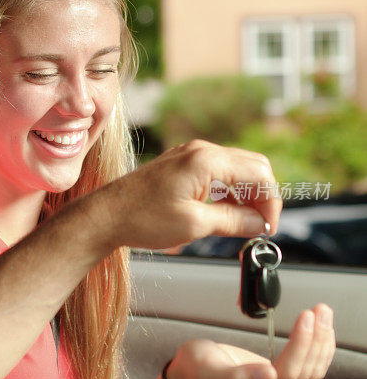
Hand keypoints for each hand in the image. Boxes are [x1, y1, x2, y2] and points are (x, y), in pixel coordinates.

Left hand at [103, 140, 280, 250]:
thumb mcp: (194, 225)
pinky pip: (218, 172)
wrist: (106, 215)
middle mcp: (200, 150)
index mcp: (206, 160)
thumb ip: (234, 221)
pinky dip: (230, 191)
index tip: (268, 228)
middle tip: (261, 225)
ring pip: (237, 168)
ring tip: (245, 223)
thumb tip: (260, 223)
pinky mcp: (182, 164)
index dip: (271, 203)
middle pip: (253, 166)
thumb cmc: (142, 218)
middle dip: (263, 196)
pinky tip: (227, 211)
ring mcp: (190, 155)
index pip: (259, 174)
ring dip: (247, 194)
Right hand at [167, 303, 334, 378]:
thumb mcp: (208, 370)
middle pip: (302, 373)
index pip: (286, 374)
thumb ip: (237, 377)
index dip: (300, 345)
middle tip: (320, 310)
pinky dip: (318, 351)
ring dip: (321, 342)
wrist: (192, 376)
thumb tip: (268, 375)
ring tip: (324, 315)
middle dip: (315, 339)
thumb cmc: (196, 370)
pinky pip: (308, 372)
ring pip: (310, 373)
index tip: (306, 318)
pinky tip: (323, 334)